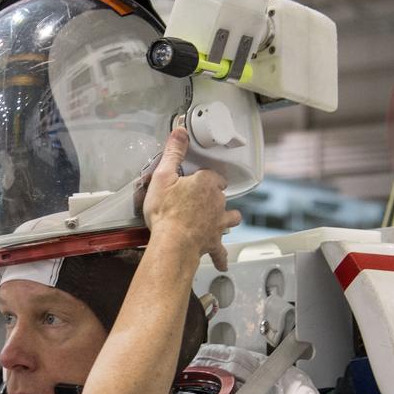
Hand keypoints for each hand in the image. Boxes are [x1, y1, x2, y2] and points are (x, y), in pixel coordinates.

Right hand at [141, 127, 241, 270]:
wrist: (172, 244)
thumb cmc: (166, 212)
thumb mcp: (163, 176)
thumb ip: (173, 152)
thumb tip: (180, 132)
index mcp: (205, 184)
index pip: (211, 175)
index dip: (204, 176)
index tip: (195, 178)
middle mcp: (216, 202)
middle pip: (221, 195)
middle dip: (214, 196)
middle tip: (201, 199)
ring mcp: (217, 223)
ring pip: (230, 218)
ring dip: (227, 218)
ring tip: (222, 219)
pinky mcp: (213, 242)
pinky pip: (221, 251)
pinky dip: (221, 256)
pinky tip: (222, 261)